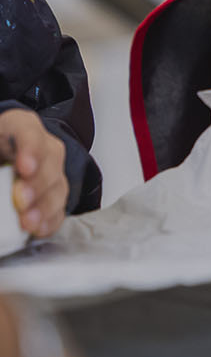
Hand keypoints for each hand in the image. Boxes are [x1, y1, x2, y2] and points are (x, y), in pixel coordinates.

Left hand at [0, 109, 68, 237]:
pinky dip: (49, 220)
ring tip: (28, 222)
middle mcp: (42, 146)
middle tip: (22, 199)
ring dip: (44, 206)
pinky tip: (38, 229)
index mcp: (16, 127)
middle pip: (50, 160)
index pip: (27, 130)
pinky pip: (59, 207)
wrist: (2, 161)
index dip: (30, 149)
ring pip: (58, 185)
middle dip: (38, 183)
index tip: (24, 168)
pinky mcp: (54, 192)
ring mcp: (52, 169)